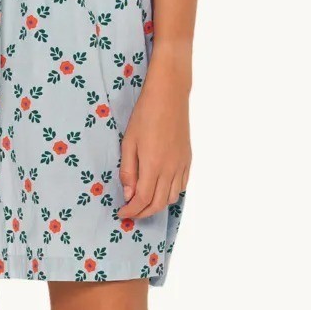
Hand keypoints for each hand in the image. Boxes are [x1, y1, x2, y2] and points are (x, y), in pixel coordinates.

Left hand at [118, 69, 191, 221]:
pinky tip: (161, 188)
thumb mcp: (128, 142)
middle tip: (131, 211)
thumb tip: (129, 195)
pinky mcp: (188, 160)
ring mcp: (181, 165)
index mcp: (153, 165)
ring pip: (172, 198)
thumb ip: (128, 171)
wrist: (169, 96)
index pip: (143, 199)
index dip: (132, 211)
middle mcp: (170, 169)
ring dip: (158, 205)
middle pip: (159, 203)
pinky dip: (171, 194)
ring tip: (144, 201)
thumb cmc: (144, 116)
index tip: (122, 213)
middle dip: (143, 213)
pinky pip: (182, 186)